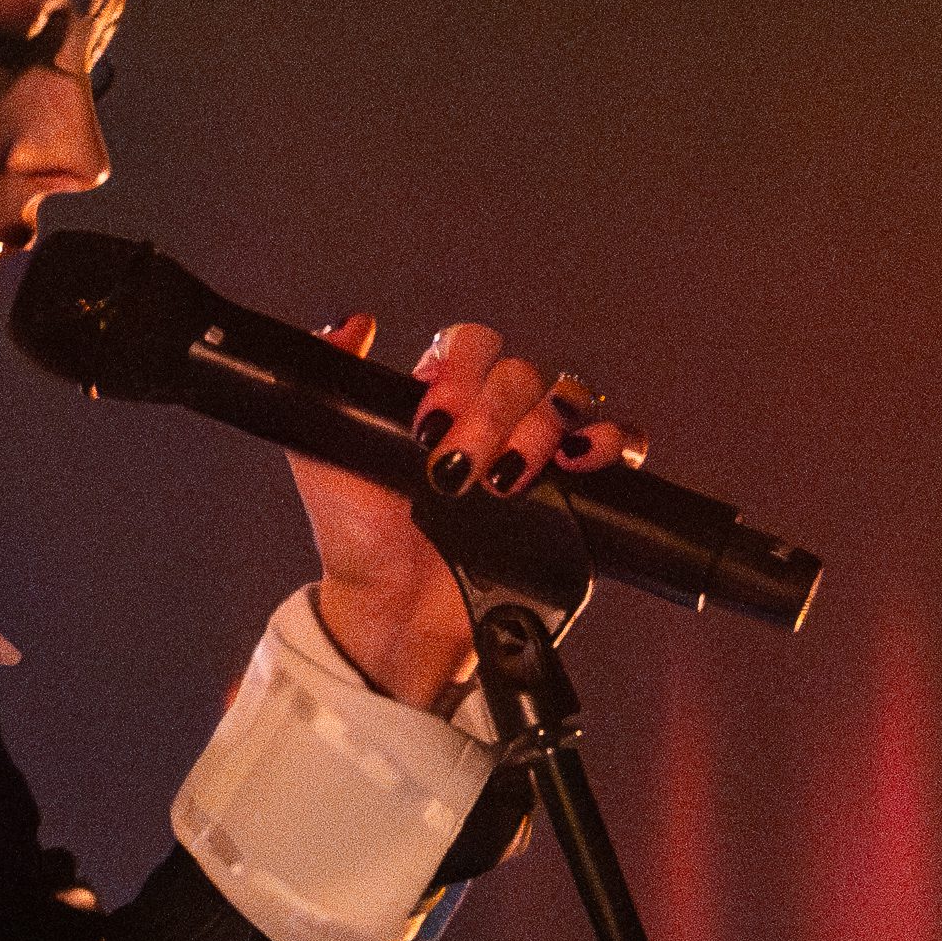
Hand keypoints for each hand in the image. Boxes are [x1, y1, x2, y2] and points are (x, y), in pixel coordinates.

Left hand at [289, 315, 637, 708]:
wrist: (396, 613)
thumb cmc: (361, 541)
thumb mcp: (324, 460)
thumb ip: (328, 389)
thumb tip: (349, 326)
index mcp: (443, 398)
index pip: (470, 347)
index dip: (458, 372)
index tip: (428, 425)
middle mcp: (495, 417)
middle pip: (521, 374)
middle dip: (490, 416)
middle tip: (455, 469)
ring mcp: (537, 452)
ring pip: (567, 398)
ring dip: (541, 430)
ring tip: (507, 478)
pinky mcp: (573, 493)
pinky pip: (617, 443)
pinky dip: (610, 442)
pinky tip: (578, 462)